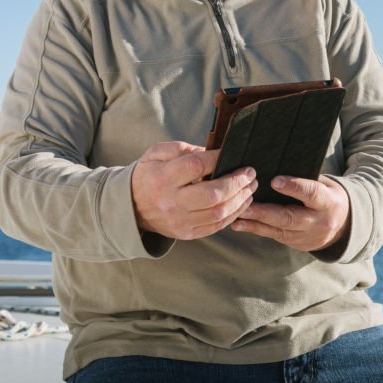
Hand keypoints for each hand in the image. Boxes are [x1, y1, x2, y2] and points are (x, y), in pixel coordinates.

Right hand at [130, 141, 256, 239]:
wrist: (132, 207)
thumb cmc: (150, 174)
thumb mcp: (157, 154)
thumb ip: (183, 149)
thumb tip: (211, 152)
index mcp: (163, 178)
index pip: (196, 166)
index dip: (218, 158)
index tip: (231, 152)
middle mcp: (171, 201)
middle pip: (212, 194)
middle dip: (237, 182)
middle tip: (250, 173)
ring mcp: (179, 221)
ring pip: (218, 213)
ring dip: (240, 199)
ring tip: (251, 186)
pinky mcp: (186, 233)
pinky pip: (216, 226)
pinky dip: (234, 214)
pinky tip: (243, 202)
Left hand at [231, 175, 350, 251]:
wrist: (344, 226)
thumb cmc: (329, 196)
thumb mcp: (326, 185)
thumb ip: (306, 178)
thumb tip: (279, 164)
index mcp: (328, 202)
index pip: (312, 194)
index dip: (294, 187)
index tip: (274, 181)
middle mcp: (318, 222)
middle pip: (290, 218)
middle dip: (266, 212)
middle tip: (246, 205)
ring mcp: (307, 237)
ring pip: (279, 230)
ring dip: (256, 223)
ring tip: (237, 217)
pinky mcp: (297, 244)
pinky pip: (275, 236)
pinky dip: (257, 229)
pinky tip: (239, 225)